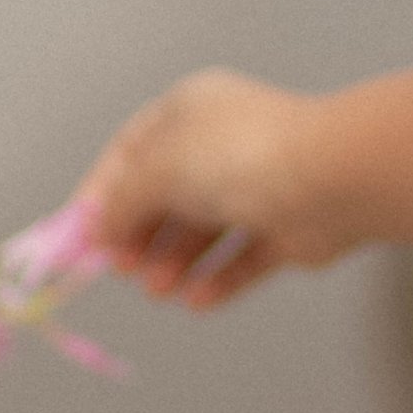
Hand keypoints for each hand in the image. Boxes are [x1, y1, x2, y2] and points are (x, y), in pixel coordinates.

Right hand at [77, 69, 348, 306]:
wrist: (330, 179)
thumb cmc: (239, 158)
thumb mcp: (159, 171)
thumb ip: (122, 202)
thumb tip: (96, 228)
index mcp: (190, 111)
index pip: (131, 151)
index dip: (103, 194)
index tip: (81, 238)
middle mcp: (223, 144)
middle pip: (167, 196)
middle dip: (141, 236)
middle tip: (123, 271)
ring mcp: (258, 185)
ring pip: (204, 231)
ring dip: (175, 263)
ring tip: (160, 290)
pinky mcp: (287, 227)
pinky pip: (242, 256)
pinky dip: (217, 279)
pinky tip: (196, 301)